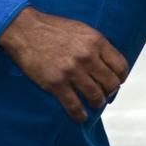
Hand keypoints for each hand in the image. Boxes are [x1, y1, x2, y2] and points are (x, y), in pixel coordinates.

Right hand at [0, 7, 129, 122]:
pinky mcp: (56, 84)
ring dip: (97, 103)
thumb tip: (109, 64)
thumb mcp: (81, 29)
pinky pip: (75, 106)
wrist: (24, 30)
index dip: (120, 77)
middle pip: (111, 84)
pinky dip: (80, 115)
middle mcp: (87, 56)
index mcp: (96, 41)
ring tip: (93, 103)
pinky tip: (81, 116)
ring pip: (96, 97)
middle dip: (110, 91)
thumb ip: (96, 46)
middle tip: (104, 93)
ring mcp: (72, 71)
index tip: (116, 81)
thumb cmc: (52, 28)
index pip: (120, 66)